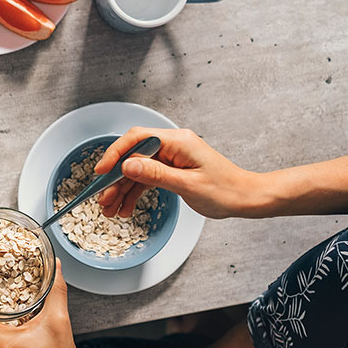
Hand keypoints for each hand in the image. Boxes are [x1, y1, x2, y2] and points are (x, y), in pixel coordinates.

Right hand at [95, 127, 264, 218]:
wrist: (246, 198)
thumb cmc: (226, 191)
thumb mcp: (188, 185)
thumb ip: (156, 174)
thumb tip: (128, 165)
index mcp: (177, 141)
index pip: (137, 139)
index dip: (115, 153)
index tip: (101, 171)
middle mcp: (172, 145)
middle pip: (133, 156)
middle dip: (115, 178)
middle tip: (102, 198)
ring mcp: (171, 156)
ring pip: (137, 169)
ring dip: (122, 189)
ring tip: (110, 208)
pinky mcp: (172, 168)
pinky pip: (147, 177)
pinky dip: (135, 192)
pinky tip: (125, 207)